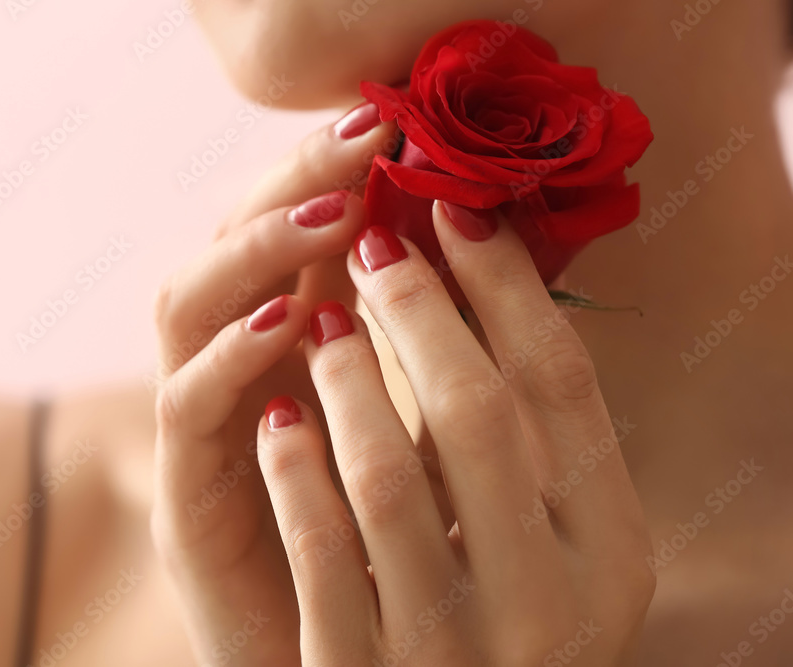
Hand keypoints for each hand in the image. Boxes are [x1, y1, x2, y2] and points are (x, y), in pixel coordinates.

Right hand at [151, 107, 396, 665]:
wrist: (349, 664)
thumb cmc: (398, 548)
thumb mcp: (429, 431)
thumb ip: (432, 352)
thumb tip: (476, 248)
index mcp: (290, 346)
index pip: (291, 233)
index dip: (332, 172)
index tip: (393, 126)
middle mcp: (236, 370)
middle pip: (229, 245)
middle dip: (292, 184)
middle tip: (361, 140)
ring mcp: (202, 427)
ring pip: (185, 306)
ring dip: (255, 252)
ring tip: (332, 217)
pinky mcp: (183, 493)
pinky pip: (186, 406)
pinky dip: (230, 354)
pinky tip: (288, 322)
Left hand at [255, 202, 655, 665]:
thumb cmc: (497, 610)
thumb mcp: (543, 539)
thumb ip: (522, 440)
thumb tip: (478, 274)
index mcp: (609, 553)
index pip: (563, 386)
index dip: (506, 284)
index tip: (456, 209)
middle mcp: (545, 603)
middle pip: (479, 413)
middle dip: (417, 310)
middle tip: (374, 242)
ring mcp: (451, 647)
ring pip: (384, 476)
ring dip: (344, 379)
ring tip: (320, 323)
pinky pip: (318, 552)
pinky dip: (293, 468)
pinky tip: (278, 416)